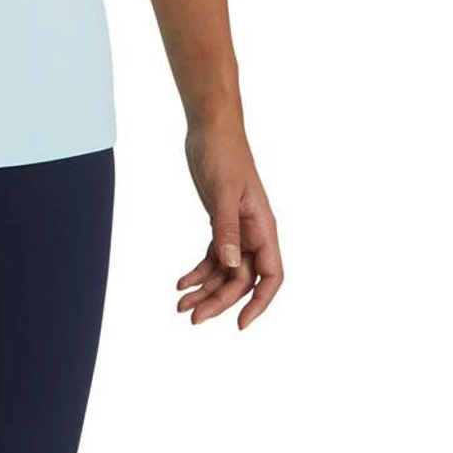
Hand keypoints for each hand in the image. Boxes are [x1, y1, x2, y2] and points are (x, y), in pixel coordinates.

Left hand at [177, 117, 282, 328]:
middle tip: (192, 316)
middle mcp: (253, 232)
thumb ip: (227, 228)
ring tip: (181, 304)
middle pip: (241, 279)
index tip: (240, 323)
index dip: (259, 302)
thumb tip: (231, 264)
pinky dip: (200, 270)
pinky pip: (214, 255)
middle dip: (219, 301)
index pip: (271, 276)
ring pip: (225, 271)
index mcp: (263, 227)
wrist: (211, 128)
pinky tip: (182, 281)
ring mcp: (237, 228)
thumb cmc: (223, 153)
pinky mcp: (220, 221)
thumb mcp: (223, 191)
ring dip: (205, 289)